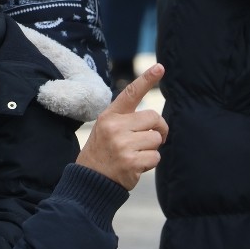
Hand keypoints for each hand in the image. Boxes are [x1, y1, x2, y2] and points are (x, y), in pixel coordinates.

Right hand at [76, 63, 167, 189]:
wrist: (90, 181)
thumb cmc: (103, 153)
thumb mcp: (106, 129)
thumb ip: (126, 120)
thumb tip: (155, 120)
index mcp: (109, 116)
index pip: (130, 93)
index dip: (147, 79)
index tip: (160, 67)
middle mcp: (115, 127)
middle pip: (154, 118)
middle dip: (158, 129)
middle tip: (151, 139)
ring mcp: (123, 144)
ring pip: (156, 139)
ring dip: (151, 149)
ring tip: (134, 155)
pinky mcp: (131, 162)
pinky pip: (155, 157)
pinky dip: (149, 163)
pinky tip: (134, 166)